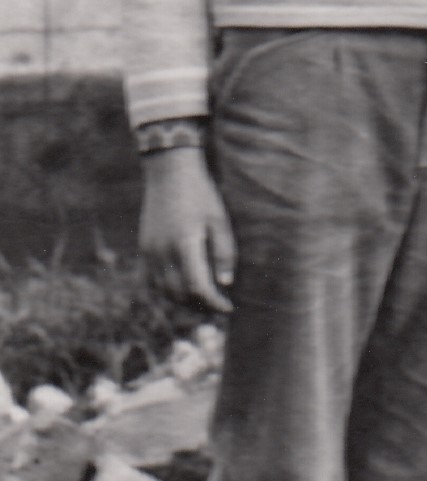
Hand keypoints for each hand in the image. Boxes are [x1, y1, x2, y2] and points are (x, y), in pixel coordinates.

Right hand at [138, 145, 235, 310]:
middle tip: (218, 306)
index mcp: (184, 244)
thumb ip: (224, 253)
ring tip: (203, 301)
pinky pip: (151, 281)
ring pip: (163, 291)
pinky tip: (182, 289)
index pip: (197, 287)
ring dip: (183, 301)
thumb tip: (225, 283)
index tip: (228, 307)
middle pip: (178, 294)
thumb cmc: (201, 194)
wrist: (170, 173)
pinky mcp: (144, 249)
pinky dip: (166, 291)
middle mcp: (162, 252)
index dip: (213, 302)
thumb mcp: (220, 220)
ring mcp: (149, 252)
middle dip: (200, 305)